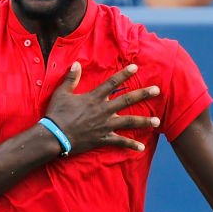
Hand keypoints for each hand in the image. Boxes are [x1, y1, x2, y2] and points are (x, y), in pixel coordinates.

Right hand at [43, 63, 160, 154]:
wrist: (55, 136)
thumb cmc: (57, 113)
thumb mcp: (62, 93)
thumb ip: (71, 78)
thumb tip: (76, 64)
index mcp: (94, 97)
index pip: (112, 83)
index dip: (124, 74)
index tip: (135, 68)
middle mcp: (103, 110)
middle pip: (127, 100)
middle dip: (143, 94)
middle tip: (157, 90)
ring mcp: (105, 125)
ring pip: (129, 122)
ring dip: (144, 121)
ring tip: (157, 121)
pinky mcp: (103, 139)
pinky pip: (119, 142)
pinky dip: (131, 145)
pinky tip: (141, 148)